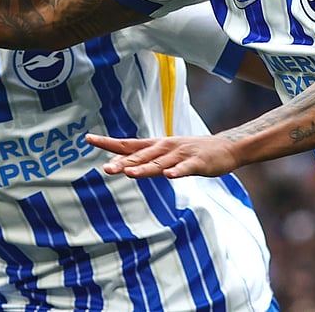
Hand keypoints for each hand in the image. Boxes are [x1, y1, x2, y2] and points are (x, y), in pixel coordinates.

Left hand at [86, 133, 241, 178]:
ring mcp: (181, 155)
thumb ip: (145, 158)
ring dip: (145, 168)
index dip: (109, 142)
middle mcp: (165, 147)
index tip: (88, 138)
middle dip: (123, 163)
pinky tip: (170, 176)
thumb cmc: (192, 151)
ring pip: (160, 163)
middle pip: (140, 156)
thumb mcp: (166, 152)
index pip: (128, 144)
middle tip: (105, 169)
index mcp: (156, 145)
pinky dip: (177, 172)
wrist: (226, 147)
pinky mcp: (198, 163)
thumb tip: (121, 163)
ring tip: (129, 174)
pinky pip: (186, 169)